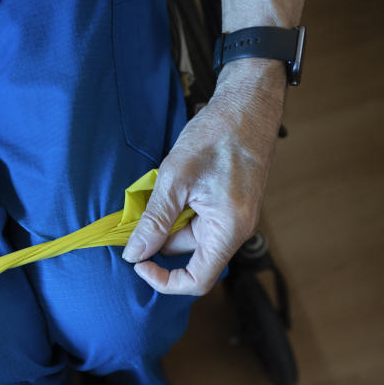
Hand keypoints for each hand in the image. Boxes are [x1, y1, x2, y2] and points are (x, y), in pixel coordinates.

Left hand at [122, 60, 286, 294]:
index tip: (138, 262)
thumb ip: (155, 221)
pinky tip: (169, 189)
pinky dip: (178, 211)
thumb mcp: (175, 178)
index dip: (163, 280)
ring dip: (167, 223)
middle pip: (190, 257)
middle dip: (159, 243)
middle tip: (135, 219)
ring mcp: (234, 217)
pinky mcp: (230, 205)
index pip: (197, 280)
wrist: (248, 103)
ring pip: (191, 237)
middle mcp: (236, 230)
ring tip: (155, 193)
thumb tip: (134, 253)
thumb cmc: (218, 134)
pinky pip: (199, 221)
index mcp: (228, 230)